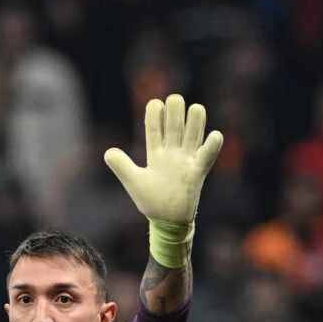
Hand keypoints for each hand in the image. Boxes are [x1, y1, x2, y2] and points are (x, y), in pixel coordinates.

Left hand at [104, 94, 223, 266]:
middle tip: (175, 100)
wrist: (167, 221)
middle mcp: (172, 153)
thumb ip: (122, 166)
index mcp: (156, 153)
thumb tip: (108, 152)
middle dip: (175, 111)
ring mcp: (186, 160)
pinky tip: (214, 136)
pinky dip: (212, 145)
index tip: (154, 104)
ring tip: (195, 109)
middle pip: (175, 125)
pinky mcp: (198, 172)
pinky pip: (207, 155)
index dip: (154, 115)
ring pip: (193, 134)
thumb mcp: (134, 182)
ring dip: (195, 121)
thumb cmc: (151, 201)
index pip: (155, 128)